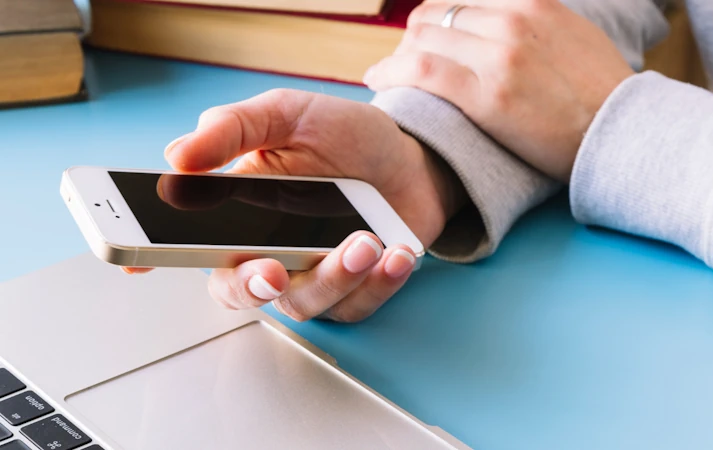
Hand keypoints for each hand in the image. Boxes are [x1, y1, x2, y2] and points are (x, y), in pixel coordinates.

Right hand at [126, 89, 464, 321]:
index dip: (154, 253)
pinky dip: (380, 282)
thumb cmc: (344, 138)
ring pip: (303, 303)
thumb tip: (177, 154)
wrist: (409, 157)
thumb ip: (234, 129)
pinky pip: (357, 305)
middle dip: (252, 285)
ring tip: (365, 241)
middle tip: (273, 268)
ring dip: (334, 276)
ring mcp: (313, 275)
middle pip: (239, 291)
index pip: (189, 240)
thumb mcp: (287, 115)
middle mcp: (270, 250)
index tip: (136, 258)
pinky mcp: (356, 292)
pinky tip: (397, 252)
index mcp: (240, 211)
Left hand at [363, 0, 633, 181]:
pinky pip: (420, 70)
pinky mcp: (487, 94)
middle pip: (435, 15)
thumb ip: (534, 24)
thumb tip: (504, 27)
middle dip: (412, 38)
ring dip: (397, 56)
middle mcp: (512, 20)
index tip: (424, 37)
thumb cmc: (602, 94)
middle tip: (402, 62)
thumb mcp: (573, 36)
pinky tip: (377, 81)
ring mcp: (499, 55)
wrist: (625, 131)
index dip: (434, 18)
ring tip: (387, 75)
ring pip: (421, 38)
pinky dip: (390, 73)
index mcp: (532, 3)